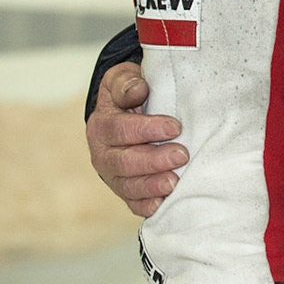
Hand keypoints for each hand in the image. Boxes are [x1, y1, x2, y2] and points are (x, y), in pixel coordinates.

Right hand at [86, 61, 186, 215]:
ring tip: (174, 182)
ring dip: (151, 185)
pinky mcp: (125, 189)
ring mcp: (113, 175)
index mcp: (102, 124)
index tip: (175, 127)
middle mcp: (103, 153)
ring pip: (127, 186)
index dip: (146, 129)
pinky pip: (133, 202)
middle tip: (181, 155)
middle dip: (153, 160)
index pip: (119, 129)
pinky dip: (146, 205)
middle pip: (122, 161)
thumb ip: (127, 82)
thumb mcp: (124, 79)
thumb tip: (138, 90)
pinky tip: (162, 203)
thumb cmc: (132, 93)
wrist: (129, 113)